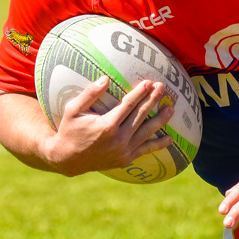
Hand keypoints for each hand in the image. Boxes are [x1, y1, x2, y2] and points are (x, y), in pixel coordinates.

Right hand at [39, 76, 174, 175]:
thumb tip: (105, 78)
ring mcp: (123, 151)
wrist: (67, 159)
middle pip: (141, 115)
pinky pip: (145, 151)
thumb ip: (90, 94)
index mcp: (107, 125)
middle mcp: (118, 139)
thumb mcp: (73, 110)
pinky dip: (158, 145)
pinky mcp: (125, 159)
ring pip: (147, 132)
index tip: (149, 82)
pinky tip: (170, 139)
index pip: (129, 105)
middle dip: (153, 100)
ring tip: (171, 109)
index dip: (140, 93)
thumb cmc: (69, 131)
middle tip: (163, 88)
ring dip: (161, 120)